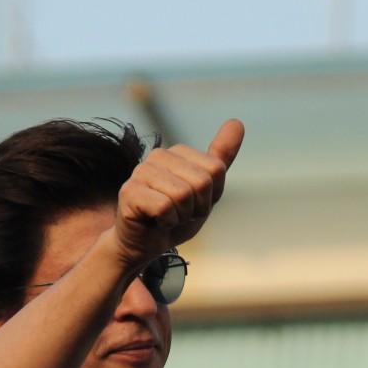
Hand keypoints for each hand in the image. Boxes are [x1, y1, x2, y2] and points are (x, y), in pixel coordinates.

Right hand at [108, 119, 243, 266]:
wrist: (144, 245)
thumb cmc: (175, 217)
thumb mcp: (206, 190)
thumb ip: (221, 157)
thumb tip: (237, 121)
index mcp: (177, 152)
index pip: (216, 170)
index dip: (210, 196)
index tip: (193, 205)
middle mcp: (158, 156)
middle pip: (201, 182)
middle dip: (196, 208)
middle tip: (179, 214)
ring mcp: (141, 172)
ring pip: (183, 195)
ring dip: (181, 216)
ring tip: (167, 217)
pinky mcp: (129, 192)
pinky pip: (165, 207)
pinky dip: (166, 222)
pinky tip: (155, 222)